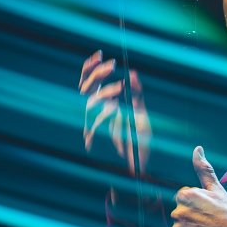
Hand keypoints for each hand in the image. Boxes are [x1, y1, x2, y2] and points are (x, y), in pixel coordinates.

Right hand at [78, 50, 151, 174]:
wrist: (138, 171)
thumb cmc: (139, 145)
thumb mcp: (141, 115)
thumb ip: (137, 95)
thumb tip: (133, 73)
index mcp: (102, 108)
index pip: (89, 84)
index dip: (89, 69)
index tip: (98, 55)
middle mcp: (94, 116)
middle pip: (85, 90)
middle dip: (96, 75)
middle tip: (111, 64)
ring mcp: (93, 128)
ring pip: (89, 102)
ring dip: (104, 91)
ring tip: (120, 87)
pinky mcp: (96, 139)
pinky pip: (95, 119)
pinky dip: (105, 109)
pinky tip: (117, 103)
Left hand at [171, 146, 226, 226]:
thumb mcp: (217, 188)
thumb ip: (203, 169)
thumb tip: (197, 149)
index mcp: (186, 195)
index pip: (182, 198)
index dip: (196, 203)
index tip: (208, 208)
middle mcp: (179, 211)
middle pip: (180, 212)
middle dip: (191, 216)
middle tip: (209, 220)